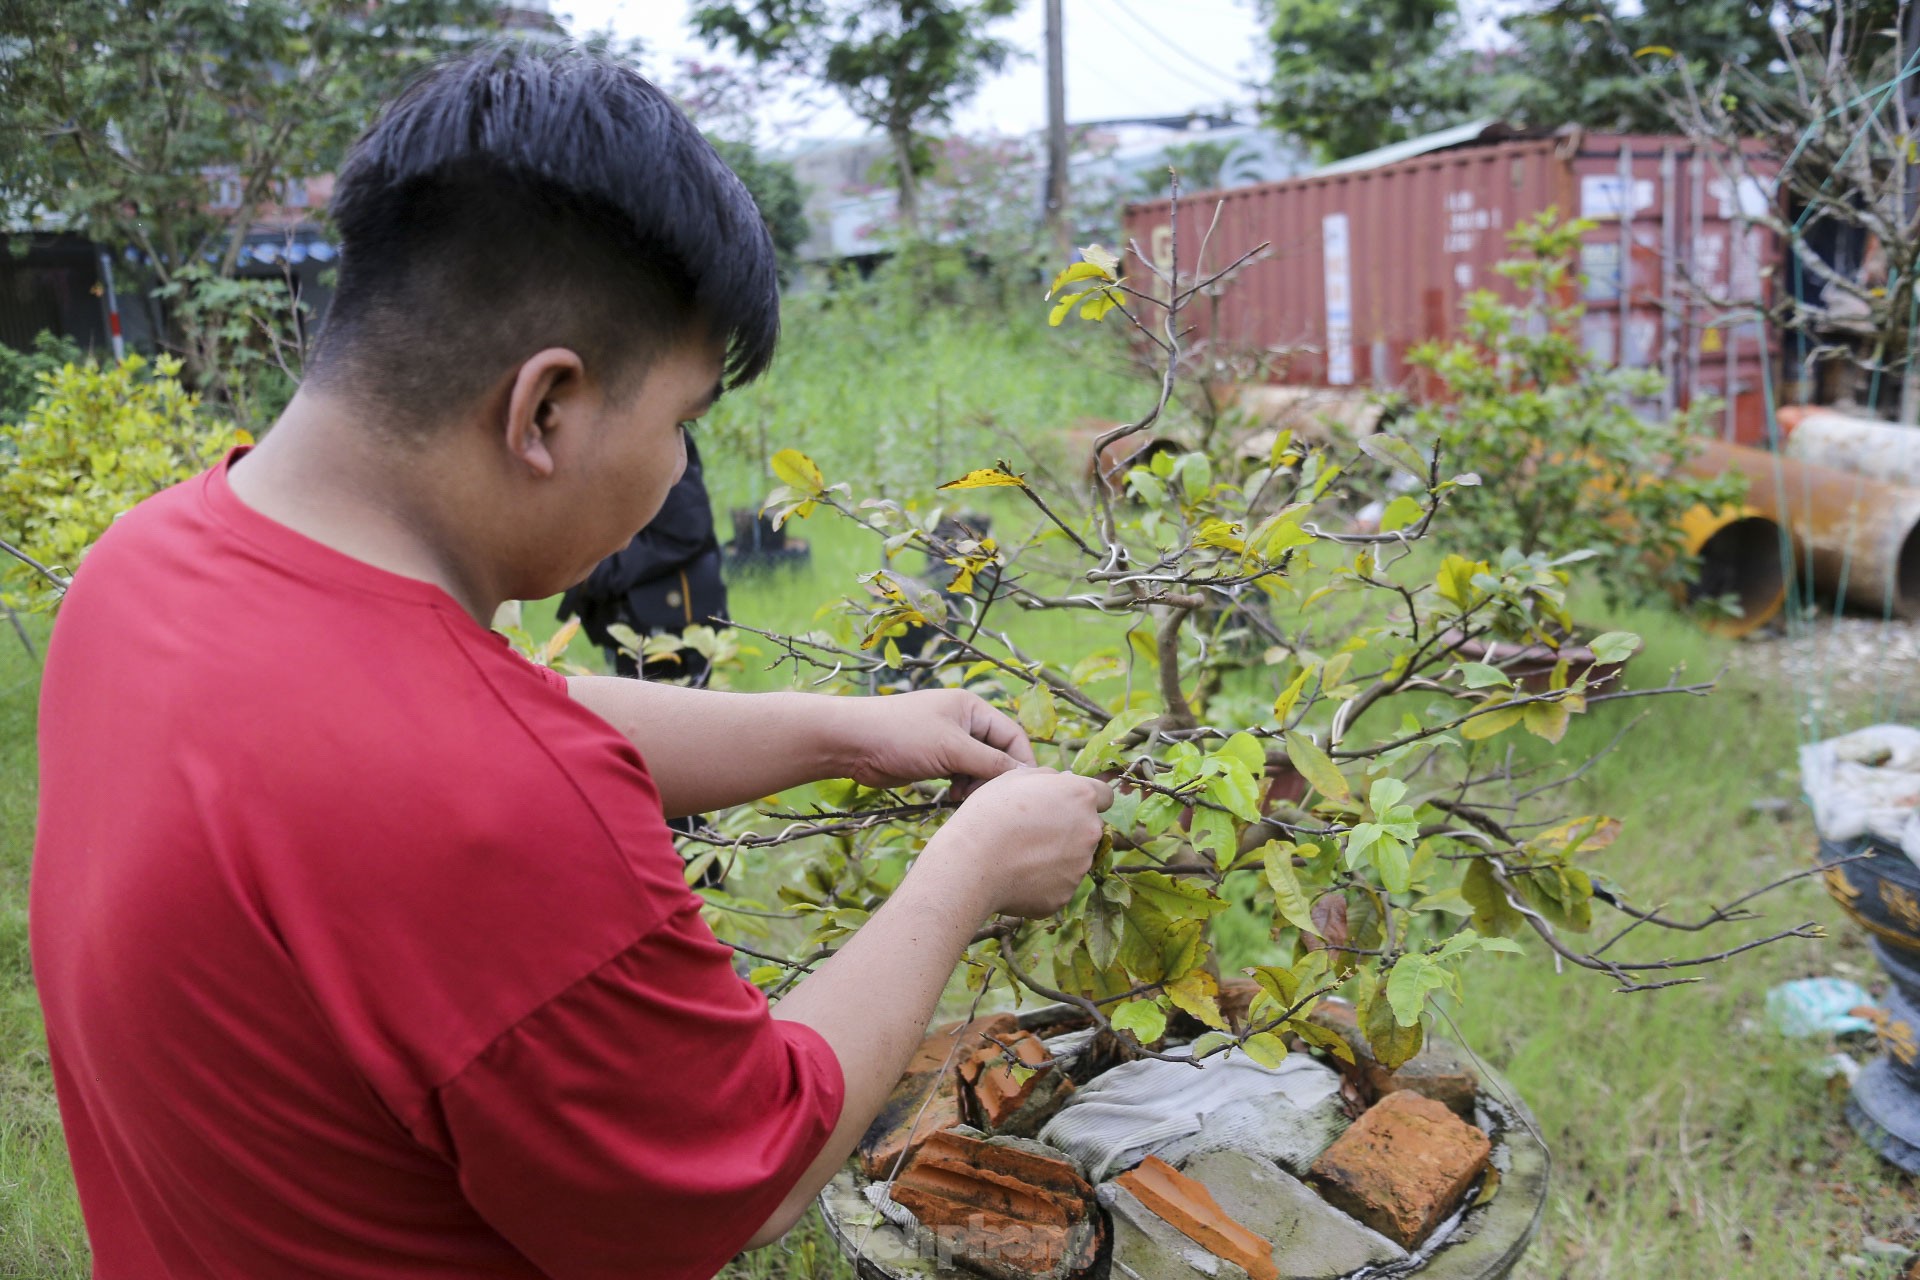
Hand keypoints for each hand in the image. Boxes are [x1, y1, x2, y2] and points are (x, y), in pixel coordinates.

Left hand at [834, 688, 1036, 795]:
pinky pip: (960, 776)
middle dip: (995, 777)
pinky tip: (952, 798)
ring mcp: (948, 742)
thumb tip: (1025, 776)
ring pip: (979, 768)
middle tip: (986, 799)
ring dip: (977, 786)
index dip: (1022, 762)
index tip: (1024, 791)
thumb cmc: (902, 735)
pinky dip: (962, 789)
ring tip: (963, 798)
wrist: (852, 743)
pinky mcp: (934, 759)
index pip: (1012, 735)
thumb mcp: (952, 748)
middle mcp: (963, 722)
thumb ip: (990, 762)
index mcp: (972, 708)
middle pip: (997, 754)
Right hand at [921, 767, 1113, 918]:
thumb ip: (1049, 777)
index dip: (1085, 800)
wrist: (972, 863)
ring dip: (1056, 856)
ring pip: (1074, 858)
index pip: (1104, 796)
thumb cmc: (989, 814)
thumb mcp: (1014, 777)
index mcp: (1081, 796)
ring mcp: (1080, 866)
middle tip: (1032, 832)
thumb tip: (1064, 780)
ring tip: (1019, 855)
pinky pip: (1058, 884)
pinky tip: (1016, 875)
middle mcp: (1090, 830)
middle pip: (1088, 828)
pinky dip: (1043, 881)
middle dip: (1068, 829)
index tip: (1066, 805)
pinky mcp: (1066, 895)